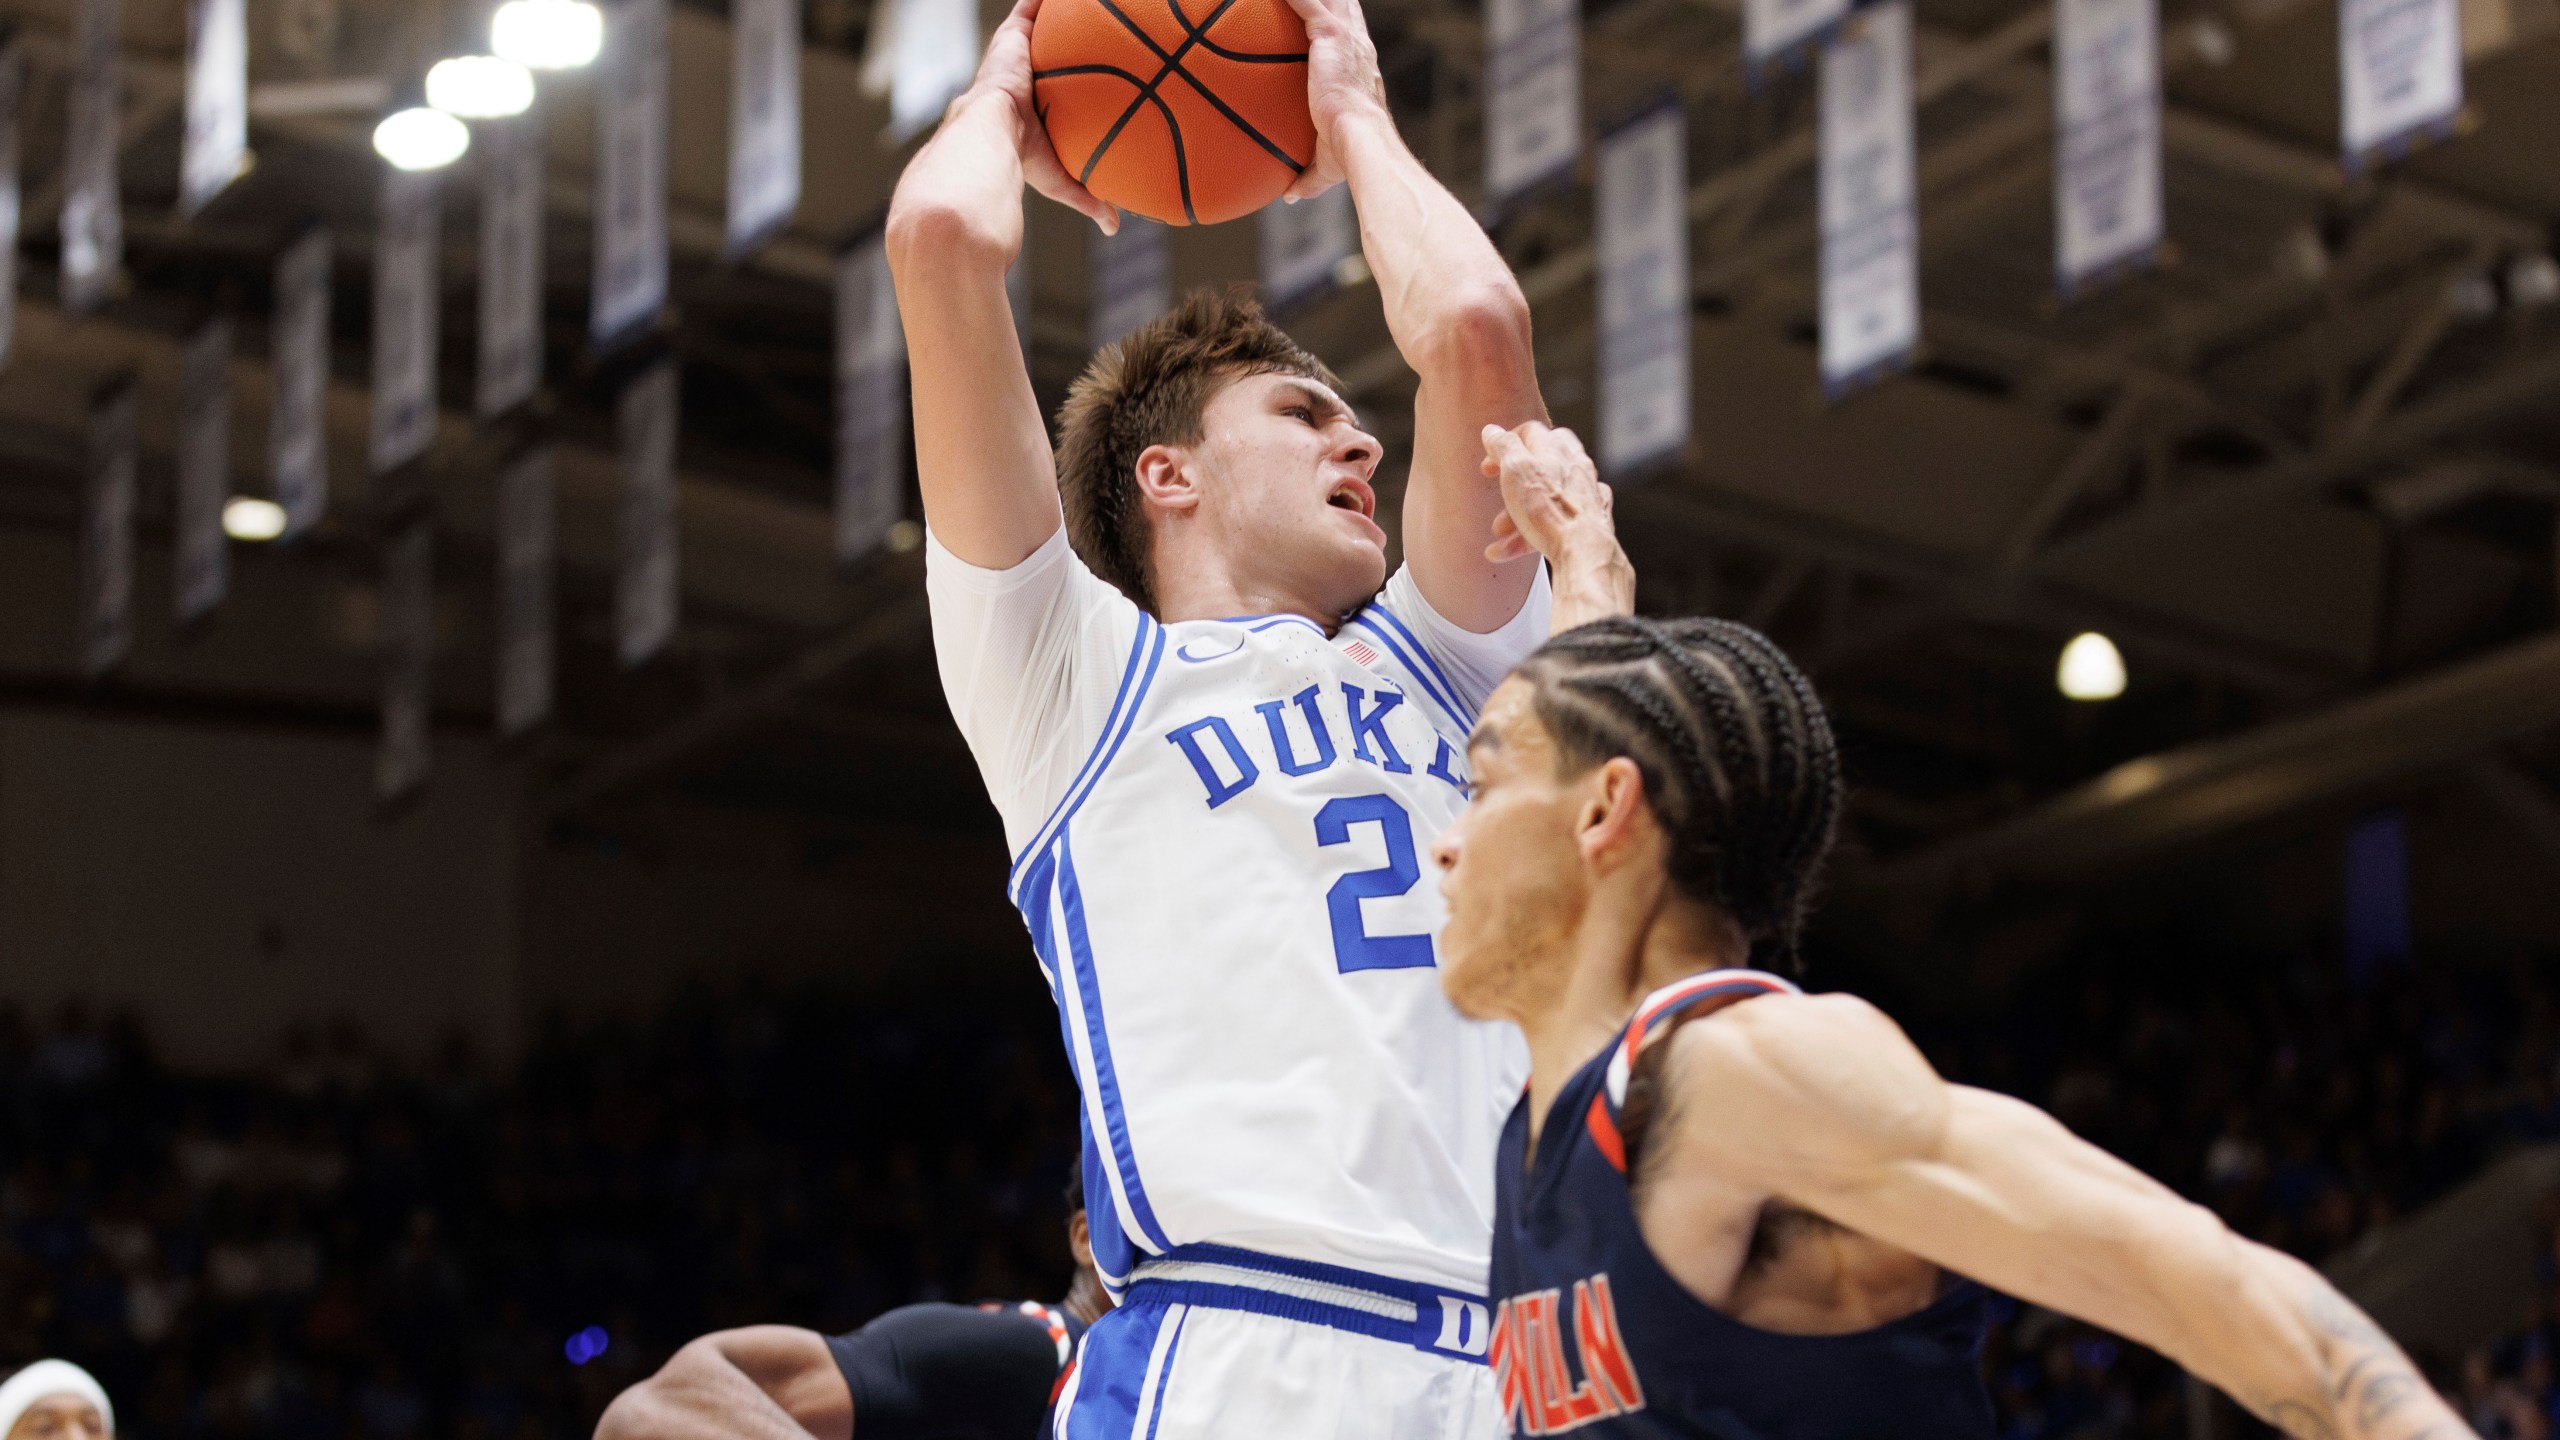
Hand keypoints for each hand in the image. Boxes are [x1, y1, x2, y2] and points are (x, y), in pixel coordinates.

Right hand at [966, 0, 1119, 231]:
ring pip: (1041, 25)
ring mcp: (1016, 53)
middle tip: (1093, 31)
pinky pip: (1032, 6)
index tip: (1091, 74)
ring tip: (1086, 7)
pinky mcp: (1013, 34)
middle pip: (1048, 50)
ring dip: (1059, 15)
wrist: (990, 138)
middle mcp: (1022, 75)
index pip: (1053, 85)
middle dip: (1064, 39)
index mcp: (1029, 105)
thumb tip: (1115, 227)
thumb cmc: (1021, 162)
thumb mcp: (1061, 180)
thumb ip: (1088, 198)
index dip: (1068, 76)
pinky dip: (1047, 2)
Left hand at [1275, 0, 1389, 200]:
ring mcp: (1347, 39)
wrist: (1360, 141)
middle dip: (1332, 2)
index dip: (1343, 27)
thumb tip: (1289, 196)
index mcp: (1361, 71)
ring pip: (1331, 1)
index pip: (1352, 40)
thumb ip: (1307, 177)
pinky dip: (1293, 0)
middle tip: (1316, 3)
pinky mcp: (1331, 34)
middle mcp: (1358, 49)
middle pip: (1344, 10)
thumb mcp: (1325, 166)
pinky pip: (1306, 4)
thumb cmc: (1349, 155)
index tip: (1327, 23)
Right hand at [1479, 422, 1612, 564]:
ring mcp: (1585, 496)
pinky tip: (1514, 549)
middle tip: (1497, 496)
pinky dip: (1532, 536)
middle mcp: (1576, 468)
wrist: (1583, 550)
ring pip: (1545, 502)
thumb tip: (1493, 431)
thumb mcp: (1516, 469)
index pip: (1530, 432)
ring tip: (1499, 534)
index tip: (1491, 462)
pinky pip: (1556, 526)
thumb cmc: (1549, 508)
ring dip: (1516, 517)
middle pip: (1537, 469)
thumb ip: (1504, 446)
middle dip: (1511, 487)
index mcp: (1558, 448)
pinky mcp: (1589, 523)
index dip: (1506, 444)